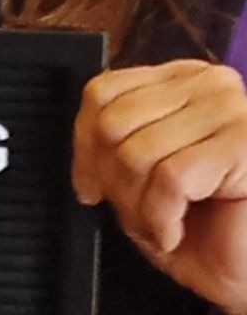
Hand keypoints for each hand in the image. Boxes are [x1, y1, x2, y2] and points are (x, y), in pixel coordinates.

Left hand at [73, 59, 246, 314]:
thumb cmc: (206, 231)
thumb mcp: (143, 180)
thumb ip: (114, 146)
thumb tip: (85, 148)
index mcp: (182, 82)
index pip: (103, 92)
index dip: (84, 146)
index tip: (89, 184)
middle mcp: (210, 85)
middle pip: (114, 123)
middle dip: (114, 182)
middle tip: (138, 213)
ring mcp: (232, 111)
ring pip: (137, 153)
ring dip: (139, 207)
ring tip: (163, 225)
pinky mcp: (243, 145)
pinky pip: (170, 178)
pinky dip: (162, 218)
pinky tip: (177, 232)